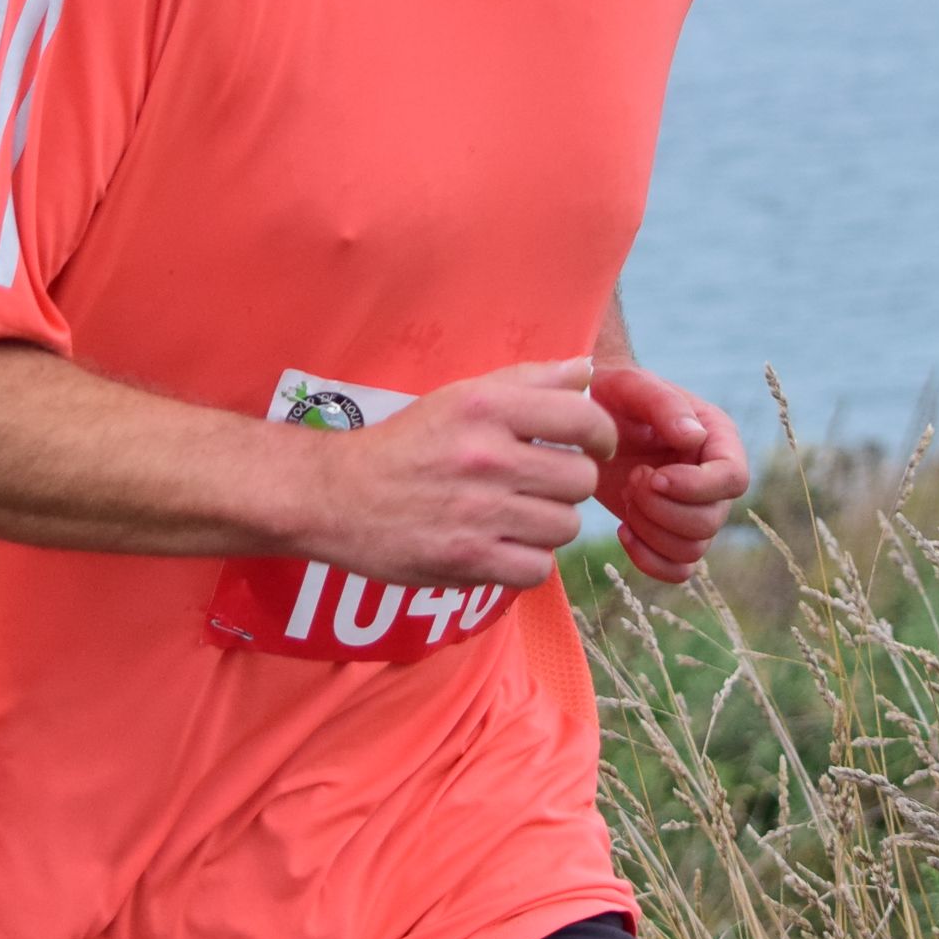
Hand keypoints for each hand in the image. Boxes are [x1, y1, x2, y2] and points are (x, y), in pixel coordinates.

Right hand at [309, 357, 615, 590]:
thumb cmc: (406, 443)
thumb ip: (527, 380)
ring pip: (565, 527)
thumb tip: (586, 370)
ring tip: (519, 516)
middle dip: (569, 484)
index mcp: (486, 407)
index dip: (602, 435)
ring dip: (549, 525)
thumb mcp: (460, 396)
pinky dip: (528, 561)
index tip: (593, 445)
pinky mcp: (468, 560)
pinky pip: (538, 568)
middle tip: (542, 484)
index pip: (583, 418)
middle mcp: (485, 456)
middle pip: (581, 479)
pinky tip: (505, 545)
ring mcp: (478, 512)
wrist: (337, 495)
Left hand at [588, 360, 749, 584]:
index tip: (653, 475)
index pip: (733, 479)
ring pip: (692, 550)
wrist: (588, 416)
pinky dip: (648, 559)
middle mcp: (712, 479)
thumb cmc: (612, 393)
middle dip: (661, 508)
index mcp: (717, 439)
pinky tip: (622, 528)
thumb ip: (664, 405)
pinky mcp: (667, 532)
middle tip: (631, 477)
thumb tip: (694, 438)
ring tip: (626, 493)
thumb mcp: (633, 386)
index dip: (695, 487)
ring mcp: (692, 509)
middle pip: (710, 522)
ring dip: (650, 529)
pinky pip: (677, 570)